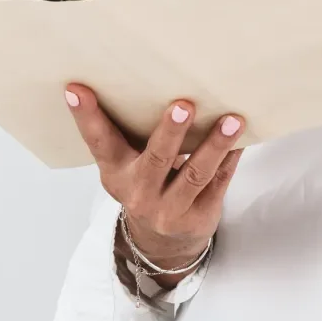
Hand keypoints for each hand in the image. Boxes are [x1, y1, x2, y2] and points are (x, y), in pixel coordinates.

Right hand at [64, 84, 244, 269]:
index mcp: (117, 172)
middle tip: (184, 105)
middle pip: (157, 159)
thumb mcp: (130, 165)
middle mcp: (140, 192)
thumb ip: (135, 134)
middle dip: (171, 132)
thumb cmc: (147, 183)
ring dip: (215, 144)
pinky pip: (220, 182)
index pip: (99, 143)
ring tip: (232, 120)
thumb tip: (160, 76)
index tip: (77, 89)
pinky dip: (232, 157)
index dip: (87, 117)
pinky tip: (244, 137)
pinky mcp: (200, 217)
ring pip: (196, 173)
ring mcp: (170, 209)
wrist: (162, 244)